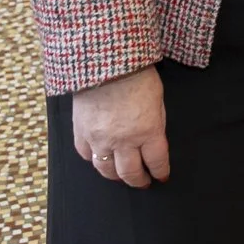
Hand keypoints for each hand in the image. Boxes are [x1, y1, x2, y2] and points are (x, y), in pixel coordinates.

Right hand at [73, 67, 168, 186]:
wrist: (104, 60)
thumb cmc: (136, 74)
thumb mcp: (157, 99)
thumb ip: (156, 122)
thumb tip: (154, 140)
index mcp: (148, 131)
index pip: (156, 162)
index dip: (160, 172)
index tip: (162, 176)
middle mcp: (123, 140)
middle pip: (130, 173)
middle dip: (139, 181)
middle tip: (143, 182)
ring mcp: (99, 139)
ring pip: (106, 170)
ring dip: (115, 176)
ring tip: (121, 176)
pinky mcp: (81, 132)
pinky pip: (86, 154)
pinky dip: (93, 159)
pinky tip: (99, 158)